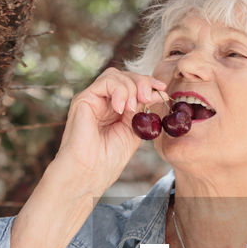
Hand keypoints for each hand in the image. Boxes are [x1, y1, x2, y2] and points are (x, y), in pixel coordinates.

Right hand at [48, 67, 170, 192]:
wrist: (90, 172)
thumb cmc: (108, 159)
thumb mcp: (134, 130)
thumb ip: (143, 110)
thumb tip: (159, 93)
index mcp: (115, 108)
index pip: (132, 85)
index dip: (148, 83)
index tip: (163, 89)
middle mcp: (102, 101)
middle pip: (124, 76)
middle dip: (142, 82)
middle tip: (149, 97)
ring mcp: (92, 99)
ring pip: (115, 75)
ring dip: (131, 88)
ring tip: (132, 109)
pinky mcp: (83, 99)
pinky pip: (105, 81)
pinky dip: (118, 91)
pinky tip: (120, 108)